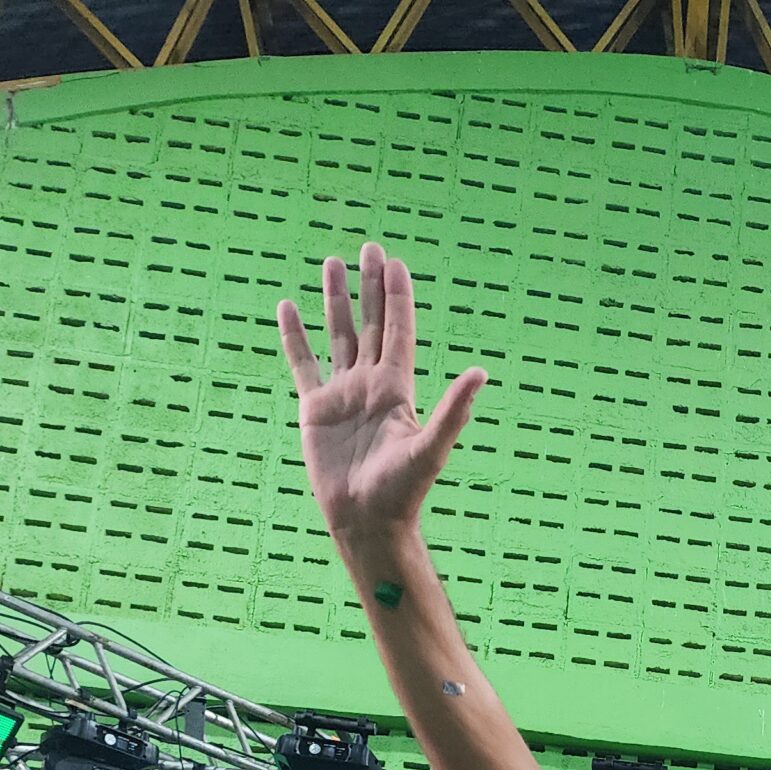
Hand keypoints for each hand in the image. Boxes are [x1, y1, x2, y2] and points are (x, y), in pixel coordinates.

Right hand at [277, 243, 486, 547]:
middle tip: (369, 248)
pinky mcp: (315, 409)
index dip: (397, 297)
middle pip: (371, 324)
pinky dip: (294, 336)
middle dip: (370, 287)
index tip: (393, 262)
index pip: (398, 331)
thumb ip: (454, 409)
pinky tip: (288, 307)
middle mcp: (370, 385)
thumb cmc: (402, 491)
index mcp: (397, 389)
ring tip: (331, 264)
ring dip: (335, 301)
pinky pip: (303, 363)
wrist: (366, 521)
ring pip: (338, 336)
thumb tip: (481, 374)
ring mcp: (342, 395)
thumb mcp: (430, 447)